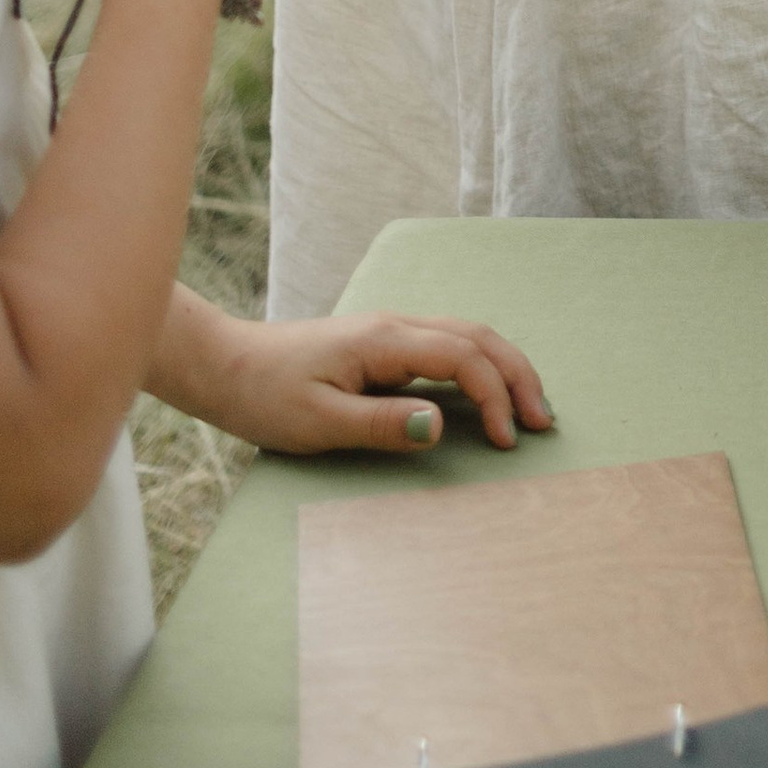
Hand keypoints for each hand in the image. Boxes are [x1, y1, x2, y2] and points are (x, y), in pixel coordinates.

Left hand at [174, 300, 554, 455]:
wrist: (225, 366)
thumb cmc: (266, 396)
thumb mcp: (319, 423)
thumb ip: (382, 425)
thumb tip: (440, 429)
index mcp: (385, 341)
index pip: (463, 357)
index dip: (494, 396)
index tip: (506, 441)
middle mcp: (397, 326)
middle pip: (478, 337)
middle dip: (518, 375)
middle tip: (542, 422)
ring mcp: (391, 332)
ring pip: (467, 336)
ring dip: (504, 367)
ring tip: (528, 407)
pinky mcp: (383, 345)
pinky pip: (448, 346)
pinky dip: (480, 365)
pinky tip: (485, 391)